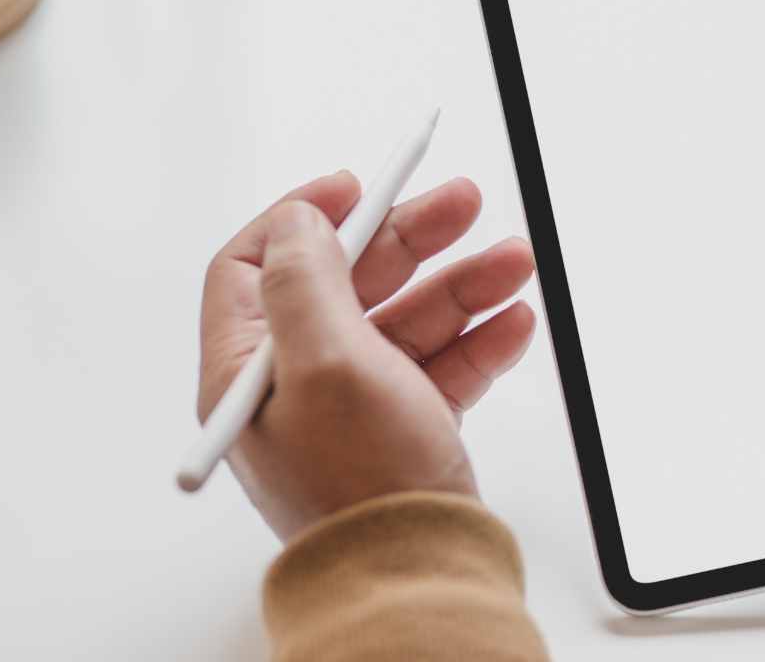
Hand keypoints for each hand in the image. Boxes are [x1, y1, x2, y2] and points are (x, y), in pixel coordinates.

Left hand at [198, 172, 537, 538]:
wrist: (420, 577)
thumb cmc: (361, 489)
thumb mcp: (326, 362)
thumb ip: (305, 279)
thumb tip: (296, 222)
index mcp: (250, 373)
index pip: (253, 268)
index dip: (306, 219)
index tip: (359, 186)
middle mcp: (297, 387)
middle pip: (348, 283)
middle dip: (410, 240)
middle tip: (464, 202)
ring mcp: (355, 409)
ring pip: (409, 321)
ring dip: (464, 285)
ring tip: (514, 263)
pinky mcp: (407, 430)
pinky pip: (444, 366)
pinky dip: (481, 340)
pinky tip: (514, 322)